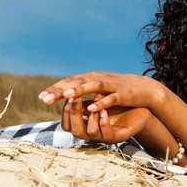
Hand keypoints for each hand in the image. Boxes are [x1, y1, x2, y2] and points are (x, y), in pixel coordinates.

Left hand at [39, 71, 164, 112]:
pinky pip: (111, 97)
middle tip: (45, 99)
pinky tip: (92, 108)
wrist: (145, 89)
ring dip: (80, 90)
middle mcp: (100, 78)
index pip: (70, 81)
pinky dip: (101, 102)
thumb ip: (83, 90)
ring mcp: (112, 85)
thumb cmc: (119, 91)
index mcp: (92, 78)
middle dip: (61, 90)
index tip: (41, 97)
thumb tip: (63, 96)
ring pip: (93, 85)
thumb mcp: (99, 89)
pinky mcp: (123, 93)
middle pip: (78, 82)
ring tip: (67, 96)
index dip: (56, 88)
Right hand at [62, 94, 153, 142]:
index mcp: (85, 127)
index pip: (67, 125)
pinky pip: (107, 133)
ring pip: (90, 132)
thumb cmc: (116, 108)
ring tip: (93, 101)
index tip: (67, 97)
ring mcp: (104, 137)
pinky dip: (103, 122)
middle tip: (74, 98)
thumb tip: (63, 92)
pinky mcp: (118, 136)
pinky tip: (104, 111)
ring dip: (91, 116)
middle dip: (74, 114)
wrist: (140, 112)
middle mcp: (92, 135)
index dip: (65, 113)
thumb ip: (82, 103)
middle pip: (75, 131)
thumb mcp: (96, 105)